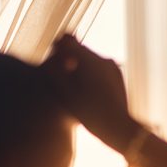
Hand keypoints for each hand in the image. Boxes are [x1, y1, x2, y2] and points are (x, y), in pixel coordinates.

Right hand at [41, 34, 137, 149]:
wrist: (119, 127)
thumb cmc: (89, 114)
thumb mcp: (66, 94)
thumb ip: (55, 72)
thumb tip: (47, 59)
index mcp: (87, 60)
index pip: (66, 40)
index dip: (57, 48)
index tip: (53, 61)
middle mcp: (102, 58)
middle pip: (79, 49)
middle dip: (70, 58)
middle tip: (62, 75)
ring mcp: (112, 66)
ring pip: (90, 58)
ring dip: (81, 66)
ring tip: (76, 86)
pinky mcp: (118, 74)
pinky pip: (100, 67)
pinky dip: (92, 73)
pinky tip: (89, 90)